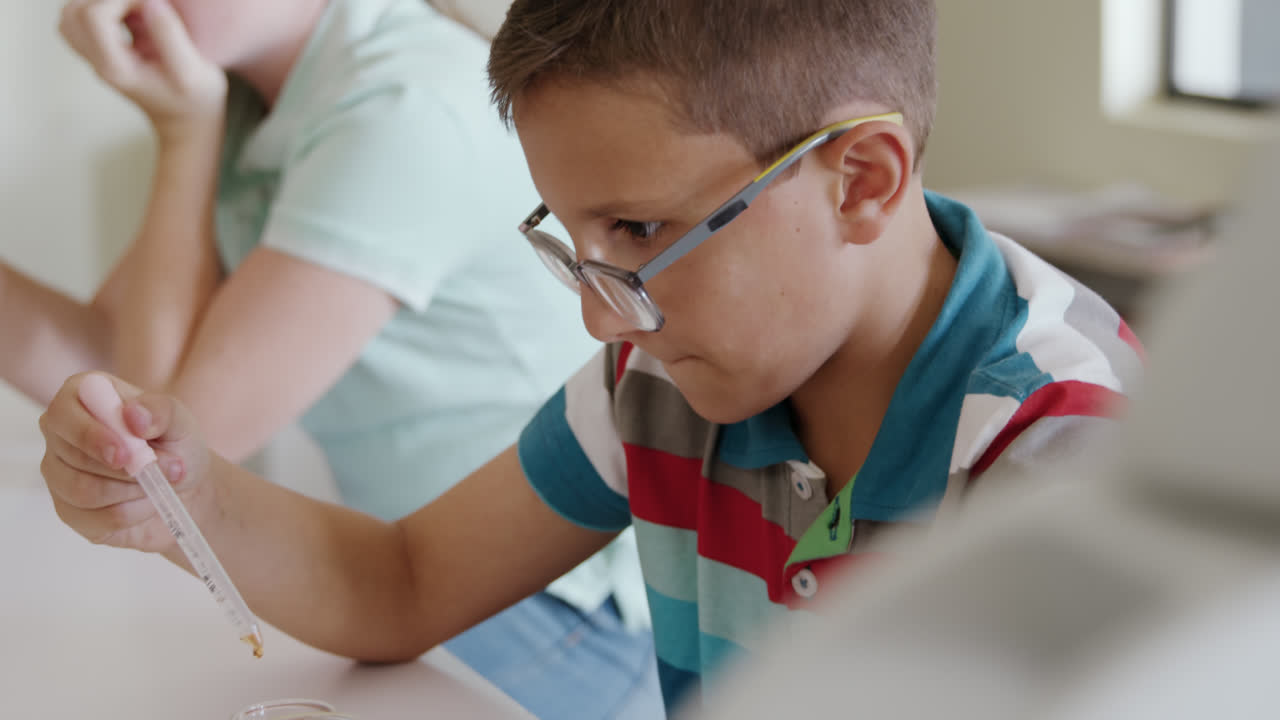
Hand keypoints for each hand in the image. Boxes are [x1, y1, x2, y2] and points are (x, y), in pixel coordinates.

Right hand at [39, 372, 213, 552]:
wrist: (186, 487)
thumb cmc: (176, 445)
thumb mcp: (181, 422)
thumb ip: (161, 411)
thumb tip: (134, 415)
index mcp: (80, 398)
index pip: (63, 412)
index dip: (90, 435)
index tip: (125, 453)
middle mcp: (60, 434)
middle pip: (73, 457)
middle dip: (128, 470)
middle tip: (170, 469)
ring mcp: (59, 474)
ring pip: (82, 490)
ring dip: (134, 491)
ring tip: (162, 484)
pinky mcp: (69, 511)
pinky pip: (95, 519)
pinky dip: (133, 512)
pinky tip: (148, 502)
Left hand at [59, 0, 227, 141]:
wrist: (186, 121)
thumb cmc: (194, 99)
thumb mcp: (192, 71)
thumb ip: (170, 35)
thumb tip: (149, 1)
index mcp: (117, 69)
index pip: (94, 17)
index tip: (153, 5)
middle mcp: (98, 63)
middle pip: (75, 12)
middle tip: (141, 5)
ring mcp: (95, 58)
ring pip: (71, 15)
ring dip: (101, 3)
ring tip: (133, 9)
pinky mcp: (101, 51)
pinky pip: (82, 21)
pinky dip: (102, 9)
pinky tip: (129, 13)